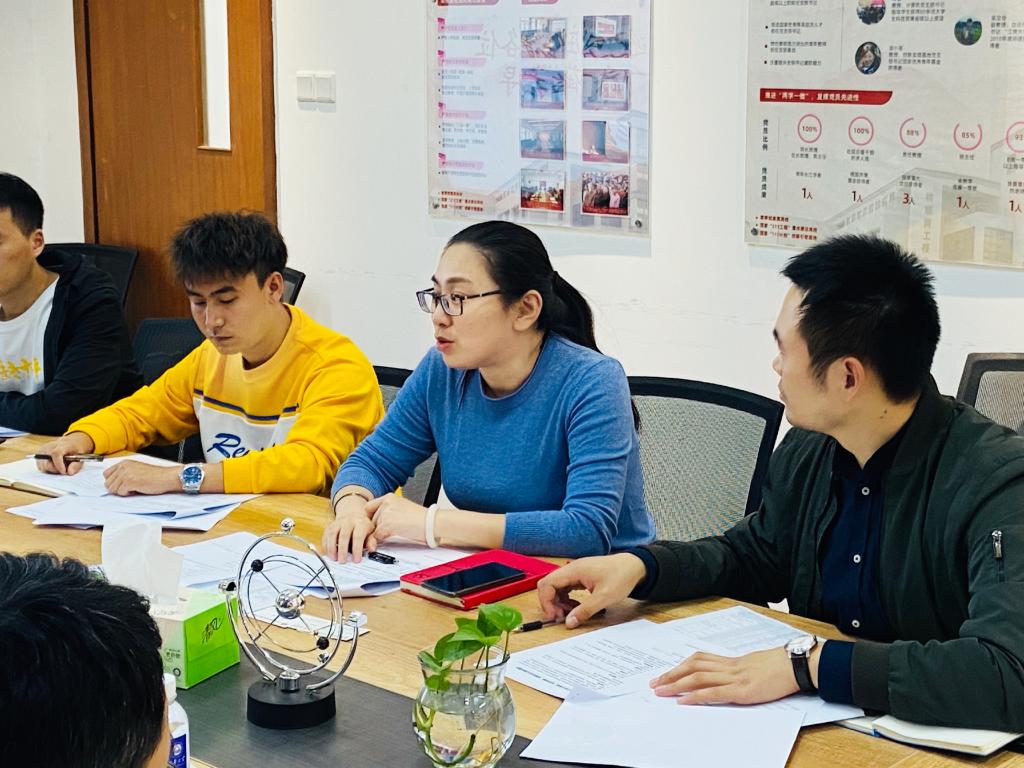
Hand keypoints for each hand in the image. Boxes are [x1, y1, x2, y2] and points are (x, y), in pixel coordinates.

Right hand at [35, 432, 95, 474]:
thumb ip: (76, 465)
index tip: (64, 472)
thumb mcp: (81, 457)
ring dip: (51, 470)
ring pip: (43, 466)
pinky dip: (47, 468)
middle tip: (64, 470)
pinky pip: (41, 466)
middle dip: (56, 470)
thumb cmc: (75, 450)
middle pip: (47, 463)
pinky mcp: (38, 454)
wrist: (70, 442)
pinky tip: (54, 464)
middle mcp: (49, 446)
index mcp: (62, 445)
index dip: (58, 465)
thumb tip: (69, 472)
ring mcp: (42, 450)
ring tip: (60, 466)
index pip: (56, 454)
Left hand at [103, 461, 181, 495]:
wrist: (167, 477)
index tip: (120, 485)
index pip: (106, 474)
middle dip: (117, 488)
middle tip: (129, 488)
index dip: (113, 482)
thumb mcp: (136, 470)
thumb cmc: (155, 476)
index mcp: (124, 463)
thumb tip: (112, 484)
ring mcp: (126, 473)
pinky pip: (121, 492)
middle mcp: (123, 466)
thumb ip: (124, 473)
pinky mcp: (130, 481)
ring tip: (134, 488)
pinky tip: (137, 489)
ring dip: (123, 492)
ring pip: (113, 489)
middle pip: (108, 483)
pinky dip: (128, 494)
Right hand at [322, 495, 376, 562]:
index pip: (358, 536)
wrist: (352, 513)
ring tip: (334, 558)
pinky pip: (325, 535)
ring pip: (332, 534)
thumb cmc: (362, 526)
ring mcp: (337, 523)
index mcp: (360, 523)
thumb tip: (372, 549)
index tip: (356, 560)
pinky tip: (328, 553)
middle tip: (342, 561)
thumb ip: (371, 541)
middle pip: (344, 535)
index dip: (357, 549)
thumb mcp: (370, 532)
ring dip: (332, 548)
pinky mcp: (329, 526)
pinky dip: (325, 545)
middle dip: (342, 550)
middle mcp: (348, 522)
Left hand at [366, 493, 427, 543]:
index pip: (369, 506)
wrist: (431, 523)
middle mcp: (386, 503)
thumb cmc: (422, 518)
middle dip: (374, 527)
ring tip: (391, 534)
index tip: (372, 523)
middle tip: (384, 532)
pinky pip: (376, 535)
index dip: (370, 517)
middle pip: (370, 518)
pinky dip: (380, 540)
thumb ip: (389, 512)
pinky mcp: (386, 525)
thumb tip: (378, 523)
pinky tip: (390, 538)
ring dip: (377, 534)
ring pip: (372, 527)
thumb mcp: (403, 508)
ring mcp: (385, 513)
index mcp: (390, 497)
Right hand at [536, 553, 647, 627]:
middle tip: (561, 618)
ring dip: (559, 602)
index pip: (547, 584)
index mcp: (574, 571)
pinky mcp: (581, 576)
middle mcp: (572, 569)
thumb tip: (569, 622)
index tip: (554, 617)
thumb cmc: (621, 577)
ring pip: (557, 588)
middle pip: (549, 585)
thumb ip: (585, 610)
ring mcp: (576, 572)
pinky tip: (577, 607)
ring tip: (571, 614)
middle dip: (551, 603)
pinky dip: (567, 599)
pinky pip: (566, 588)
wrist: (634, 566)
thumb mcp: (604, 597)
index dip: (546, 602)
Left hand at [650, 647, 798, 704]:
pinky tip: (683, 701)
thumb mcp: (753, 666)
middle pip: (692, 667)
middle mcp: (728, 667)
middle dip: (671, 675)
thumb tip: (725, 677)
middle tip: (654, 684)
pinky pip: (713, 693)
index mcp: (730, 661)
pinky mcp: (741, 691)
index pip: (698, 660)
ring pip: (698, 678)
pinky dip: (695, 696)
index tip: (665, 673)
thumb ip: (737, 670)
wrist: (795, 665)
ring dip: (676, 685)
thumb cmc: (778, 667)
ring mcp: (734, 678)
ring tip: (661, 692)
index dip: (680, 666)